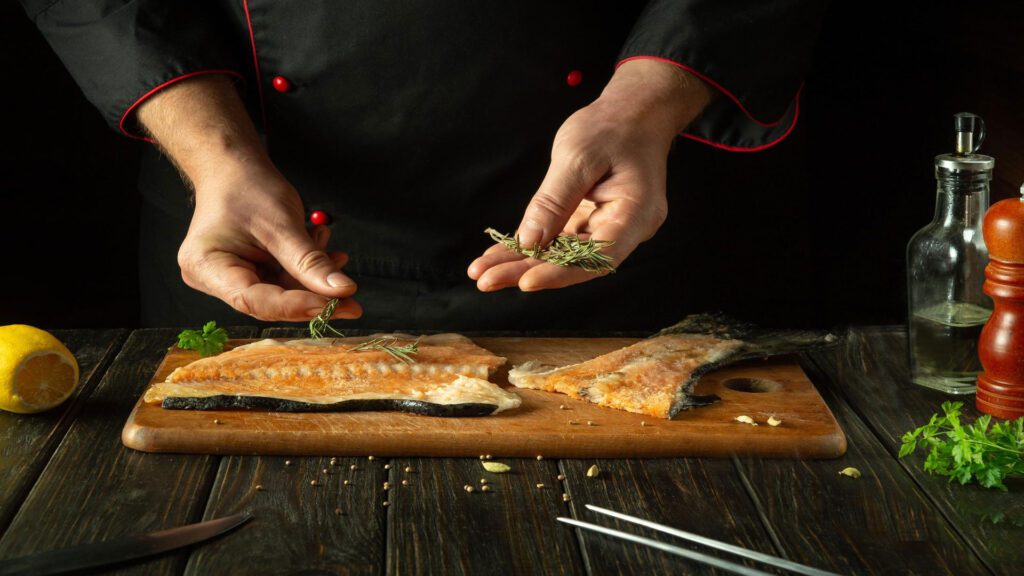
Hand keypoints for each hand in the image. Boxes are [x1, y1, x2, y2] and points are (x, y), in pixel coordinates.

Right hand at [135, 75, 360, 321]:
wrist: (233, 167)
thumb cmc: (248, 187)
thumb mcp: (282, 224)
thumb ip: (311, 261)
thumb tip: (345, 291)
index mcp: (206, 267)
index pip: (255, 300)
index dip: (297, 306)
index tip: (336, 304)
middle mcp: (212, 279)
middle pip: (269, 302)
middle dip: (312, 296)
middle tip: (350, 296)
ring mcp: (230, 278)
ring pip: (280, 293)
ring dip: (312, 278)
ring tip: (336, 256)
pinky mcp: (247, 273)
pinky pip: (281, 281)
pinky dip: (305, 269)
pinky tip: (321, 246)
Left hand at [468, 59, 710, 291]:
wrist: (632, 113)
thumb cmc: (612, 128)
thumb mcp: (578, 156)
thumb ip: (554, 201)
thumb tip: (529, 241)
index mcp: (635, 215)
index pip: (598, 257)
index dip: (561, 273)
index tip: (526, 281)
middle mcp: (623, 230)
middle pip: (574, 263)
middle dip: (528, 272)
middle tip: (486, 281)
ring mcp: (605, 229)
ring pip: (561, 255)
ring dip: (522, 264)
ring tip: (482, 273)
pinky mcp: (588, 222)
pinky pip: (557, 240)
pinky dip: (528, 247)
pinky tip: (497, 257)